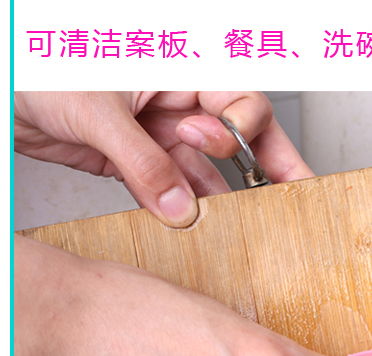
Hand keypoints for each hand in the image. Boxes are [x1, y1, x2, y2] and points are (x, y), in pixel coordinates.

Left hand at [14, 91, 313, 226]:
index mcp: (178, 68)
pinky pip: (175, 187)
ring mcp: (159, 133)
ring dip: (219, 198)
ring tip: (239, 225)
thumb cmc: (36, 66)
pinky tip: (197, 225)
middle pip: (239, 136)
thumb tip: (181, 208)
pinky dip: (184, 208)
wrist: (1, 89)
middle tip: (295, 195)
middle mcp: (175, 101)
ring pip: (207, 169)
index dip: (242, 126)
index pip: (238, 97)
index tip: (225, 146)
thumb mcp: (98, 111)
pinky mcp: (139, 160)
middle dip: (267, 166)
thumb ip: (144, 163)